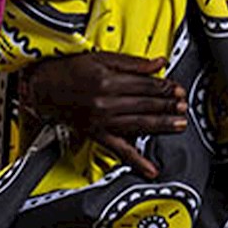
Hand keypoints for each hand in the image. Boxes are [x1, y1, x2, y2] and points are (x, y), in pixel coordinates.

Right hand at [27, 52, 187, 178]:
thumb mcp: (100, 58)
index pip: (145, 84)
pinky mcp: (97, 134)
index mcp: (108, 80)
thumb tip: (158, 62)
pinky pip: (119, 149)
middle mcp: (106, 102)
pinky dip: (136, 161)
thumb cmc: (70, 71)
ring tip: (179, 124)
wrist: (43, 88)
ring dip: (162, 125)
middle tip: (184, 106)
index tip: (178, 88)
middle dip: (168, 105)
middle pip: (145, 104)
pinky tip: (151, 169)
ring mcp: (102, 120)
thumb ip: (131, 62)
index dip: (165, 87)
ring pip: (139, 124)